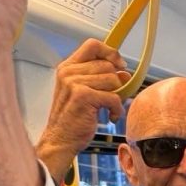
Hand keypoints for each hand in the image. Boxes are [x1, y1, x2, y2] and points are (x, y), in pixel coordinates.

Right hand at [36, 39, 127, 179]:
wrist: (61, 139)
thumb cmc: (73, 118)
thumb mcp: (84, 92)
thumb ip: (101, 78)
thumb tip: (125, 72)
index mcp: (67, 67)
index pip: (93, 45)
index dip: (110, 52)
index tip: (119, 64)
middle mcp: (69, 72)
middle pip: (107, 65)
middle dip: (117, 82)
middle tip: (113, 97)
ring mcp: (74, 83)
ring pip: (113, 80)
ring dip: (117, 97)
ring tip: (108, 108)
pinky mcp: (83, 96)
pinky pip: (113, 97)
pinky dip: (116, 109)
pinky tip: (110, 116)